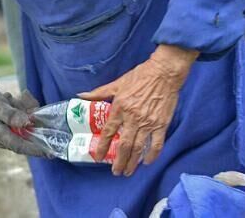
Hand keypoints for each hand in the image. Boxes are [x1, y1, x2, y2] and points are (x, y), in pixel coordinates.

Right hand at [0, 68, 48, 157]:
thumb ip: (10, 115)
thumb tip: (26, 123)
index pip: (20, 146)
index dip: (35, 150)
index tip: (50, 152)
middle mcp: (6, 139)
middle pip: (28, 135)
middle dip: (35, 124)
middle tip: (31, 109)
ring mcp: (11, 133)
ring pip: (29, 125)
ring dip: (27, 109)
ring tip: (13, 99)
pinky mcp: (15, 128)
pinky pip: (28, 119)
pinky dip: (27, 108)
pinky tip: (19, 98)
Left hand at [79, 45, 198, 176]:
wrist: (164, 72)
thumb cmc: (140, 75)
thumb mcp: (118, 83)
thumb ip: (100, 92)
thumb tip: (81, 95)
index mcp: (120, 107)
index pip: (109, 131)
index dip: (102, 146)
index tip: (98, 157)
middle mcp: (133, 118)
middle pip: (124, 145)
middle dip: (118, 161)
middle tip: (115, 172)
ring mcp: (148, 122)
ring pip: (138, 148)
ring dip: (132, 162)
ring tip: (128, 171)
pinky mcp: (161, 124)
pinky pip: (156, 144)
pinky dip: (151, 155)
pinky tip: (147, 162)